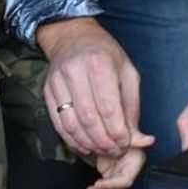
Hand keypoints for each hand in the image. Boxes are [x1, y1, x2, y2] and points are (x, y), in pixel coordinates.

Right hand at [36, 16, 140, 156]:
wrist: (72, 37)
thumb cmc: (105, 55)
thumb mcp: (127, 72)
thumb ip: (132, 107)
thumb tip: (140, 139)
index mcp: (100, 63)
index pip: (108, 106)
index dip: (118, 131)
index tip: (126, 143)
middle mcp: (75, 71)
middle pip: (89, 117)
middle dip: (104, 141)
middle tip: (115, 151)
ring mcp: (57, 81)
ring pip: (71, 123)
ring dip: (88, 143)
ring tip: (102, 150)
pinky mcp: (47, 91)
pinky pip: (58, 122)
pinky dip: (72, 139)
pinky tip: (84, 145)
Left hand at [85, 130, 153, 188]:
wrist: (112, 128)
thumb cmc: (122, 130)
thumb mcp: (127, 134)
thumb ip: (137, 137)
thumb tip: (150, 140)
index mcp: (136, 161)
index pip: (126, 180)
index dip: (112, 184)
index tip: (99, 183)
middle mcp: (129, 170)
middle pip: (118, 188)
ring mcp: (120, 173)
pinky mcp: (111, 175)